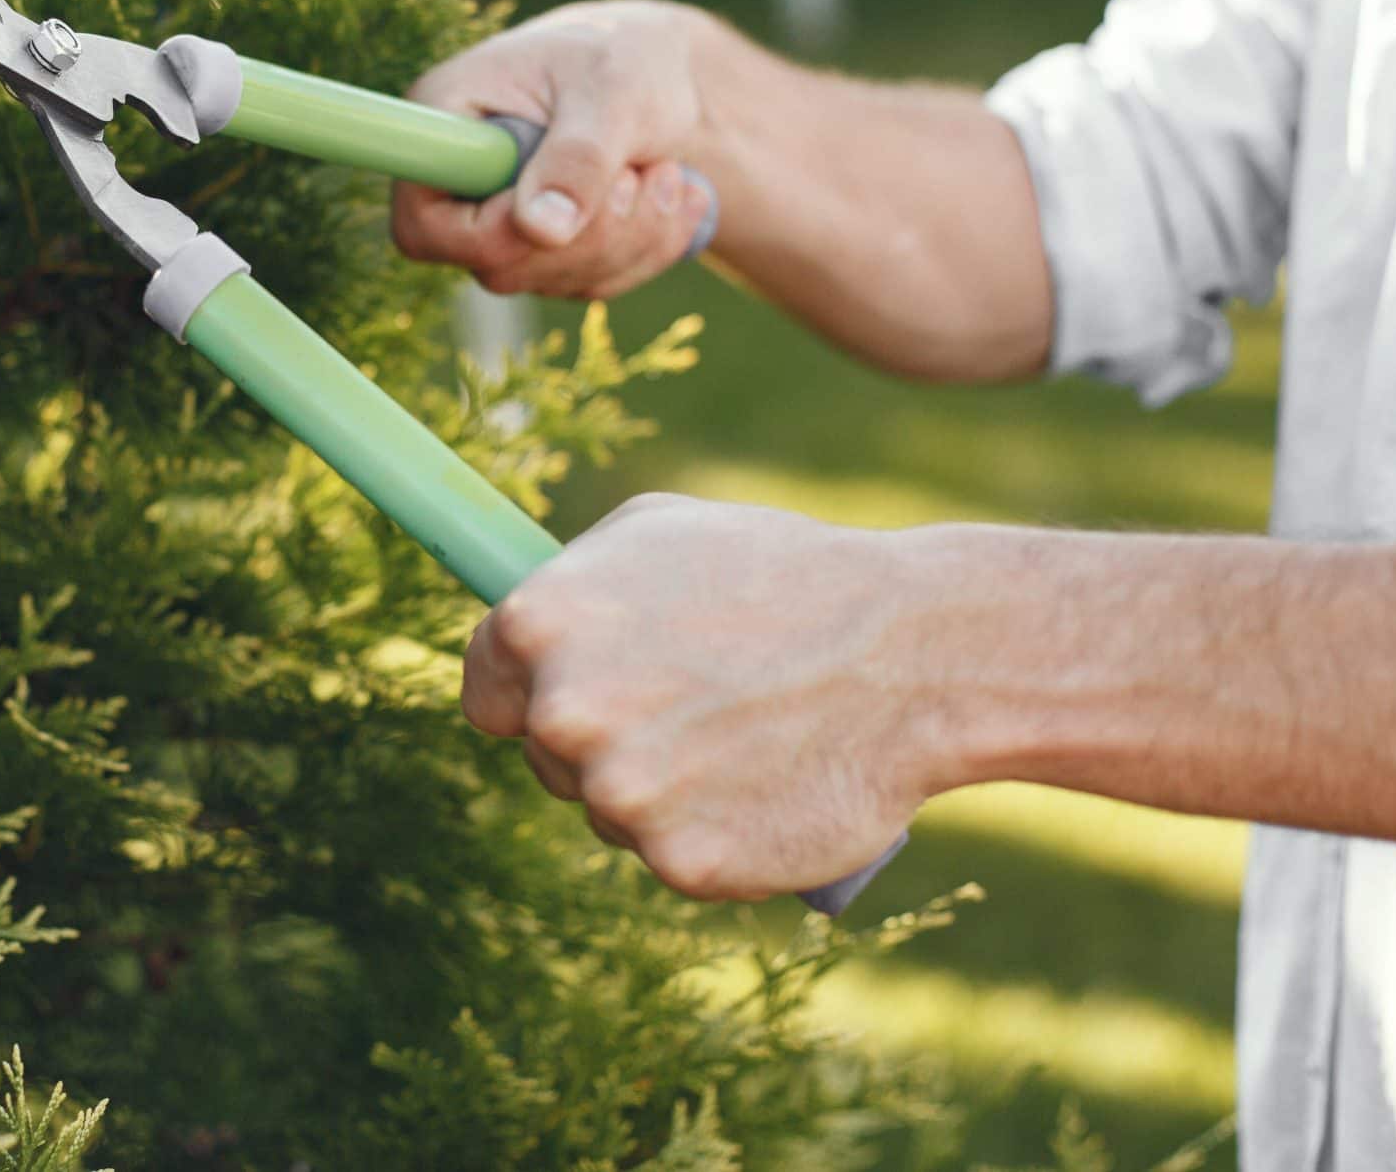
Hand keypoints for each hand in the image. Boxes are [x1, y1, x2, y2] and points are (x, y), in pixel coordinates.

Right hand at [392, 0, 724, 299]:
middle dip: (591, 233)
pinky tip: (677, 197)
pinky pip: (593, 283)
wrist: (662, 72)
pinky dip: (649, 247)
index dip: (490, 236)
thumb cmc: (625, 58)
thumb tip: (543, 231)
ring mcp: (501, 222)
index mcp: (444, 120)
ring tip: (667, 171)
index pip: (422, 222)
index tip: (565, 208)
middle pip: (498, 264)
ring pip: (553, 279)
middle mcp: (459, 181)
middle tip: (643, 172)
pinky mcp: (546, 249)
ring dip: (632, 237)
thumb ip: (577, 157)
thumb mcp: (611, 90)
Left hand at [461, 493, 959, 898]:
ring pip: (611, 812)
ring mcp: (621, 795)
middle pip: (546, 757)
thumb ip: (572, 582)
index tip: (580, 695)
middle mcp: (564, 713)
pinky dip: (714, 838)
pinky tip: (763, 789)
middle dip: (603, 740)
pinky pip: (675, 858)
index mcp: (537, 625)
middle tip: (693, 707)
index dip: (530, 695)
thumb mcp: (659, 531)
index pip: (485, 692)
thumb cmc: (784, 575)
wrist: (910, 653)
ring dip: (660, 792)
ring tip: (742, 737)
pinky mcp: (682, 863)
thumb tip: (518, 624)